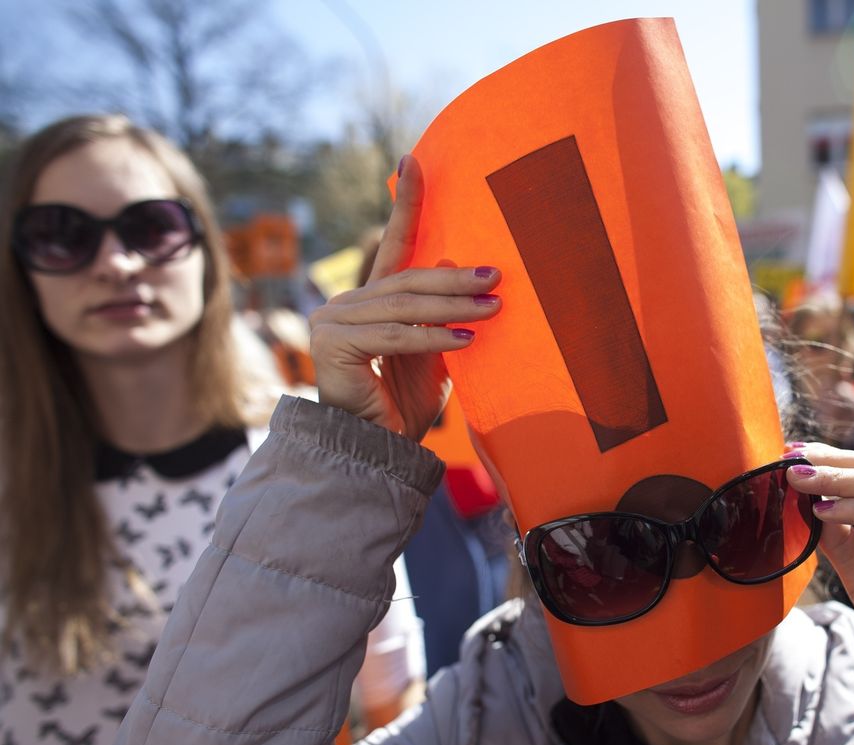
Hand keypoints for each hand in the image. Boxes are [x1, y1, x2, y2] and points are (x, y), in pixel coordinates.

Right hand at [309, 155, 501, 438]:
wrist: (376, 451)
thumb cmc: (405, 404)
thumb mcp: (436, 353)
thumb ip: (444, 314)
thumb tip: (462, 262)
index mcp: (372, 299)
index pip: (393, 245)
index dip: (406, 203)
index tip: (415, 160)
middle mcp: (347, 303)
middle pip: (407, 279)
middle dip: (456, 277)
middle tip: (498, 273)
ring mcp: (333, 321)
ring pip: (403, 306)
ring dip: (453, 306)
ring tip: (494, 306)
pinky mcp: (331, 345)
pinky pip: (395, 337)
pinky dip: (434, 338)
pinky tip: (467, 341)